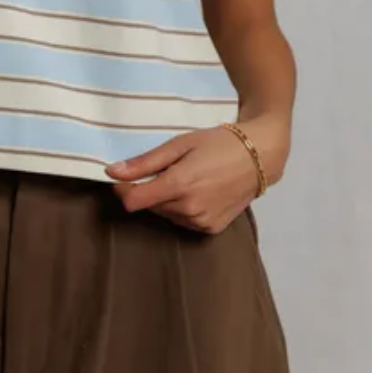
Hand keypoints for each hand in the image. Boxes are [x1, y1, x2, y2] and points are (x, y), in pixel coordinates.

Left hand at [104, 116, 290, 234]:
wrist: (259, 157)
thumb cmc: (218, 143)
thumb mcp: (180, 145)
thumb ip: (145, 162)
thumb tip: (111, 172)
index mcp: (179, 185)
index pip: (132, 201)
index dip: (122, 189)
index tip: (123, 176)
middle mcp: (189, 209)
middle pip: (149, 206)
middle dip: (148, 190)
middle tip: (166, 169)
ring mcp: (201, 222)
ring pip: (166, 214)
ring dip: (165, 200)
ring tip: (186, 178)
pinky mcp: (211, 229)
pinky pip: (183, 221)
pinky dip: (182, 209)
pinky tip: (197, 191)